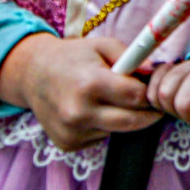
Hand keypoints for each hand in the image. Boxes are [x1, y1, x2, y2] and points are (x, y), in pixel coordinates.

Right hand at [0, 35, 160, 151]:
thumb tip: (153, 72)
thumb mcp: (102, 45)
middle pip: (131, 122)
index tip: (157, 91)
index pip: (136, 97)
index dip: (151, 94)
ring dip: (122, 119)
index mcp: (90, 84)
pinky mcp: (67, 144)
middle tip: (153, 105)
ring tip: (110, 100)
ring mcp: (71, 131)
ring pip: (116, 131)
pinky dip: (103, 126)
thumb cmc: (73, 57)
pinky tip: (91, 111)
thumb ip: (131, 57)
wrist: (32, 75)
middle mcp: (79, 112)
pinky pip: (99, 138)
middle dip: (148, 114)